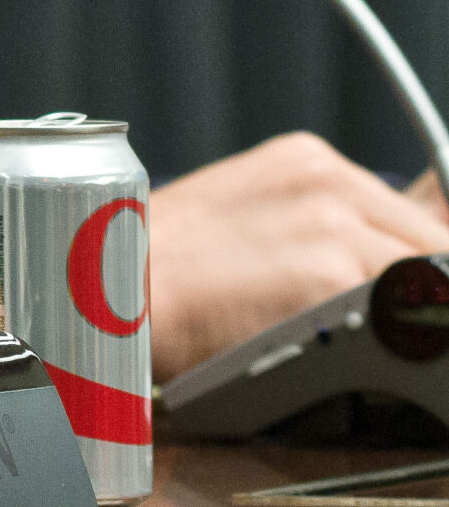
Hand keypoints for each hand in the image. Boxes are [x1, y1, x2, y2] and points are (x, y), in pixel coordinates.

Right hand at [149, 132, 448, 378]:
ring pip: (429, 279)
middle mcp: (329, 181)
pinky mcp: (334, 278)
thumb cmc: (157, 268)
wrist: (96, 286)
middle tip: (365, 321)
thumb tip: (408, 251)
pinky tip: (345, 349)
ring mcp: (335, 226)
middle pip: (433, 244)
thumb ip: (324, 227)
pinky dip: (393, 339)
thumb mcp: (246, 218)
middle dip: (419, 288)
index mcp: (309, 161)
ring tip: (347, 340)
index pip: (420, 215)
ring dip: (407, 318)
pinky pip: (411, 314)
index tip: (408, 288)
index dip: (420, 264)